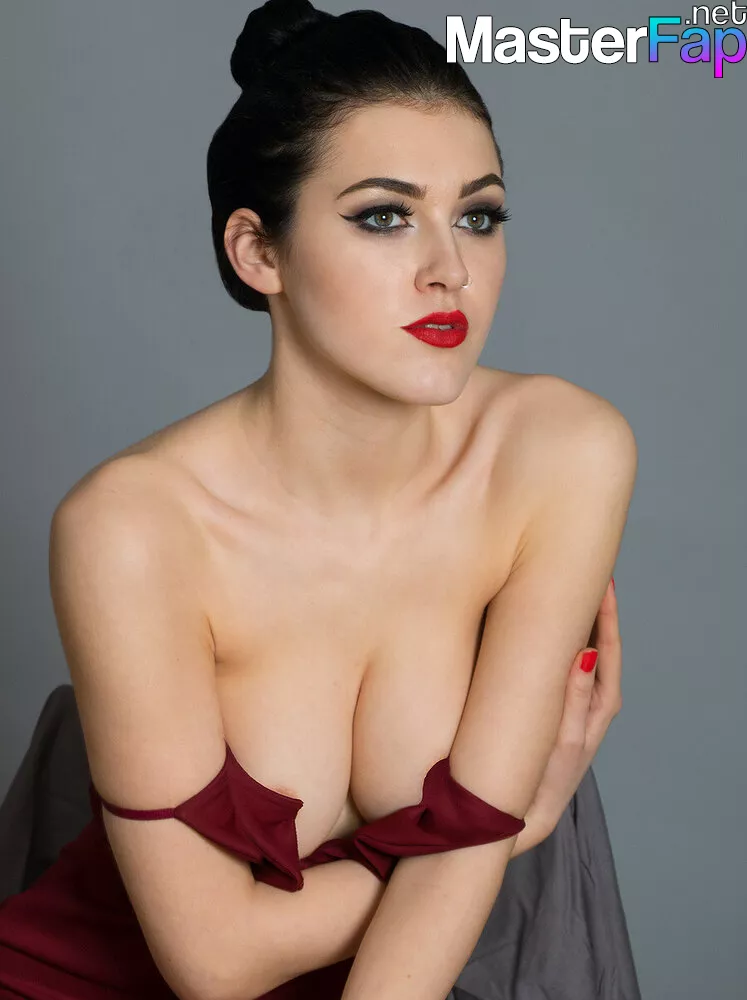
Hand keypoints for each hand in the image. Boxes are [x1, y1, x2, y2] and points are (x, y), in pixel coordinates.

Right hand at [510, 577, 621, 857]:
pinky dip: (549, 640)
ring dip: (570, 621)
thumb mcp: (564, 740)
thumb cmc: (543, 782)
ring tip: (560, 589)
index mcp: (600, 703)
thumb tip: (587, 652)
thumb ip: (574, 697)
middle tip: (581, 571)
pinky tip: (535, 627)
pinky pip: (552, 662)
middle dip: (590, 608)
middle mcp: (588, 697)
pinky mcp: (546, 704)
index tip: (603, 579)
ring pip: (573, 649)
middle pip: (596, 641)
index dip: (607, 612)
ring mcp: (567, 700)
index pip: (609, 646)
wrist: (518, 815)